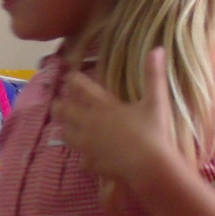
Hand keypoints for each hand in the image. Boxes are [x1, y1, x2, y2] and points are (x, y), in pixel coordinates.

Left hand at [55, 48, 183, 195]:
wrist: (149, 166)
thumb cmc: (153, 132)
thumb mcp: (156, 101)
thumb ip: (154, 75)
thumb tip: (157, 49)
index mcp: (104, 106)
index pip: (81, 88)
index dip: (72, 80)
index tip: (68, 77)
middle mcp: (90, 124)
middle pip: (65, 111)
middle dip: (59, 105)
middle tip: (57, 103)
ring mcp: (87, 145)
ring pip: (66, 135)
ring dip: (66, 129)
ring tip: (67, 127)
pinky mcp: (91, 164)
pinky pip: (81, 161)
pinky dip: (84, 159)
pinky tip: (87, 159)